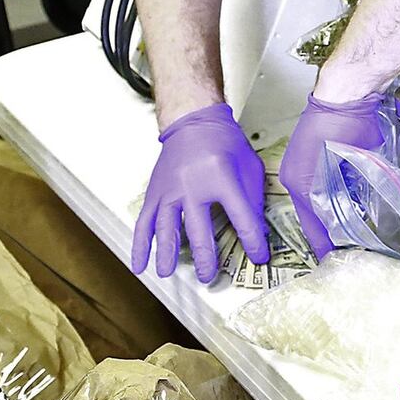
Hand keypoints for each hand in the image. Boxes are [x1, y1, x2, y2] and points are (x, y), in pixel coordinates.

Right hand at [131, 103, 269, 282]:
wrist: (194, 122)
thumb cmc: (225, 144)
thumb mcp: (250, 167)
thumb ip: (254, 199)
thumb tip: (260, 232)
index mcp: (223, 179)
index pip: (243, 219)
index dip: (253, 242)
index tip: (259, 257)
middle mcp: (193, 187)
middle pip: (199, 232)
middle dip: (207, 258)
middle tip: (211, 277)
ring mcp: (170, 191)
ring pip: (166, 230)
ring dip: (169, 255)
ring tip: (171, 275)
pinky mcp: (155, 194)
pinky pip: (144, 224)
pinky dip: (140, 246)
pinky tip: (140, 265)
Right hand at [279, 92, 386, 259]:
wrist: (344, 92)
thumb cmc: (348, 122)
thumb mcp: (358, 165)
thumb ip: (354, 193)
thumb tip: (358, 217)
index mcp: (302, 183)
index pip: (313, 225)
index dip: (325, 243)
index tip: (334, 258)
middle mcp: (294, 178)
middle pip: (310, 216)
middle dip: (326, 233)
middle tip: (343, 249)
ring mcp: (297, 167)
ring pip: (312, 202)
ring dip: (325, 216)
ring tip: (343, 232)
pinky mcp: (305, 158)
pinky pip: (313, 187)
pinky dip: (325, 199)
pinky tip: (341, 204)